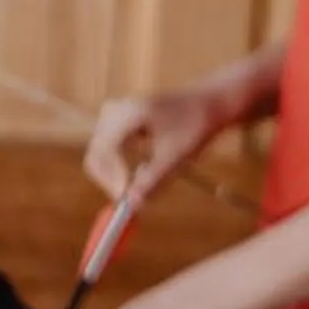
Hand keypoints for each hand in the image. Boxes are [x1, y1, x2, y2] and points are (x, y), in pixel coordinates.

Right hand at [82, 84, 230, 202]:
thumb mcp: (177, 157)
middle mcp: (119, 110)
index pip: (104, 151)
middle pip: (98, 153)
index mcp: (131, 113)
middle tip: (130, 200)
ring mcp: (117, 113)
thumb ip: (153, 181)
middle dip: (111, 179)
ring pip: (102, 152)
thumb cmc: (196, 126)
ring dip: (115, 173)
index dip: (111, 178)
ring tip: (142, 180)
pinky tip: (144, 168)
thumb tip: (131, 205)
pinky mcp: (120, 120)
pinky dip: (120, 164)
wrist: (211, 102)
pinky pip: (110, 148)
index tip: (125, 198)